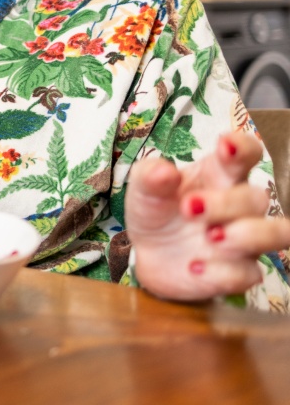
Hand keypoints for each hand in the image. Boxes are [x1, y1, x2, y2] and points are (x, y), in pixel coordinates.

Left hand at [126, 131, 289, 300]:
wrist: (148, 254)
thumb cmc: (157, 211)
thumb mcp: (144, 189)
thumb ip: (151, 176)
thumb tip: (163, 171)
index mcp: (220, 174)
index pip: (247, 153)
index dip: (243, 148)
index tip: (225, 146)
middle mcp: (241, 206)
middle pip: (257, 197)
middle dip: (227, 202)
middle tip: (190, 208)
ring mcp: (245, 241)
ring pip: (277, 234)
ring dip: (248, 235)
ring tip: (211, 237)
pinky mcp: (239, 273)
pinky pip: (247, 274)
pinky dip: (222, 272)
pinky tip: (194, 268)